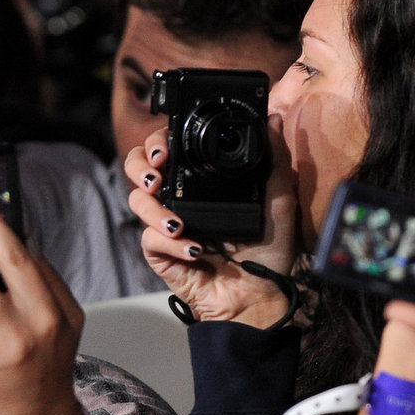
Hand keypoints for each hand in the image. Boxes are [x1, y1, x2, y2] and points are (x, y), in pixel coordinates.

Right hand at [124, 116, 298, 327]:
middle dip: (140, 165)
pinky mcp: (161, 252)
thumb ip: (275, 159)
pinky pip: (150, 239)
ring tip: (173, 219)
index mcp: (201, 182)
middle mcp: (179, 198)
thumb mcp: (278, 200)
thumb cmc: (269, 251)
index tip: (167, 146)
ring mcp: (167, 225)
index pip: (169, 148)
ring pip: (136, 201)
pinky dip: (170, 243)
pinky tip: (195, 249)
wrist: (260, 295)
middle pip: (139, 167)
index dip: (159, 141)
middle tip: (157, 173)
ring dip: (150, 206)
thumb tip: (271, 119)